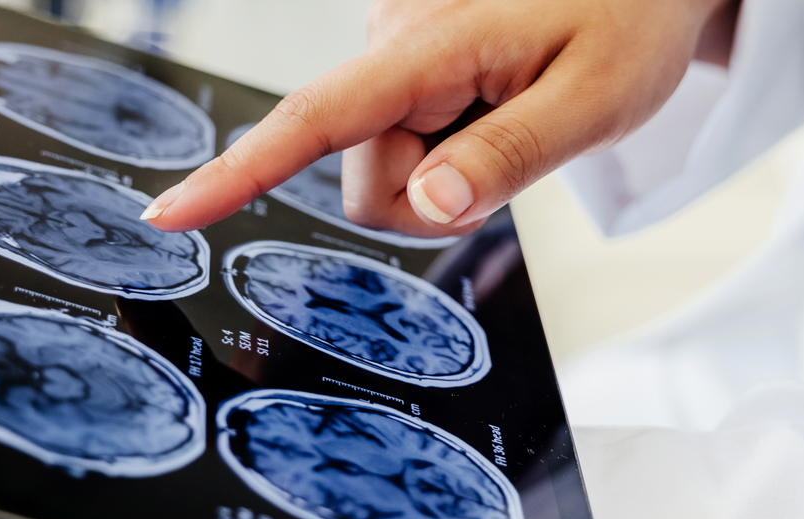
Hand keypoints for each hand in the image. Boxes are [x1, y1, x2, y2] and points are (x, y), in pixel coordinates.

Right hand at [142, 0, 736, 235]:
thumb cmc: (631, 17)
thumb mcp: (595, 100)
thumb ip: (508, 157)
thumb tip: (426, 207)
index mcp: (430, 47)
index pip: (314, 120)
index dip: (239, 173)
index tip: (172, 213)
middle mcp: (396, 44)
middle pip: (364, 179)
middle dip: (428, 196)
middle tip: (509, 154)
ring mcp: (399, 55)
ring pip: (383, 169)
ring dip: (444, 172)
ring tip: (512, 115)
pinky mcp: (409, 65)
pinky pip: (403, 143)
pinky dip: (449, 148)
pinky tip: (496, 106)